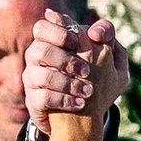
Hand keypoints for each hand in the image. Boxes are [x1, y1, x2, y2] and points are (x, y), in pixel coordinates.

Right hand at [21, 11, 124, 128]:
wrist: (80, 114)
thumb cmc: (94, 77)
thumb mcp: (107, 56)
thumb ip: (106, 36)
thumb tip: (95, 31)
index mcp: (51, 40)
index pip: (45, 26)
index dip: (63, 31)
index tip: (85, 43)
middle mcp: (37, 57)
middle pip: (39, 48)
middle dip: (64, 59)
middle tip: (87, 71)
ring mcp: (33, 79)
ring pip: (42, 75)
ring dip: (68, 83)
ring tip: (88, 91)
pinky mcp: (33, 100)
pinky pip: (43, 98)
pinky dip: (64, 100)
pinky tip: (80, 103)